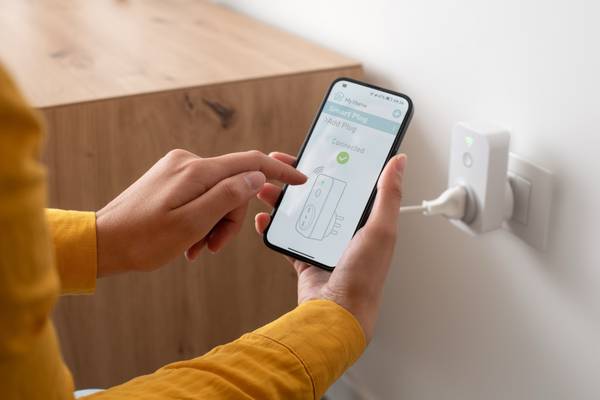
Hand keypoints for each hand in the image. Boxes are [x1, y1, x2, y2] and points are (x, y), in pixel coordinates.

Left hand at [96, 149, 305, 276]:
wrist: (103, 241)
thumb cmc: (144, 239)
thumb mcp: (192, 223)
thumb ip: (228, 196)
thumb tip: (256, 176)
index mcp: (196, 171)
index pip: (249, 162)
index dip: (278, 172)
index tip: (299, 180)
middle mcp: (188, 163)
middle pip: (234, 185)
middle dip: (230, 218)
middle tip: (213, 246)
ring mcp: (178, 170)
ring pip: (218, 194)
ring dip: (214, 223)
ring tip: (196, 248)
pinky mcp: (171, 180)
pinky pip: (201, 196)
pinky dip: (202, 219)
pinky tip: (188, 240)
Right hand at [255, 152, 405, 341]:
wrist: (337, 313)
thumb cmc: (364, 276)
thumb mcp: (381, 229)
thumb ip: (388, 194)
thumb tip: (399, 162)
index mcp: (366, 221)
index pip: (348, 183)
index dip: (332, 165)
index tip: (316, 151)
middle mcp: (345, 230)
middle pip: (319, 194)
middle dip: (299, 179)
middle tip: (281, 165)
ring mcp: (323, 244)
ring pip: (300, 212)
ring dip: (282, 199)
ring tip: (267, 188)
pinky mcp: (305, 258)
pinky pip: (286, 237)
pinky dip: (273, 227)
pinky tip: (265, 217)